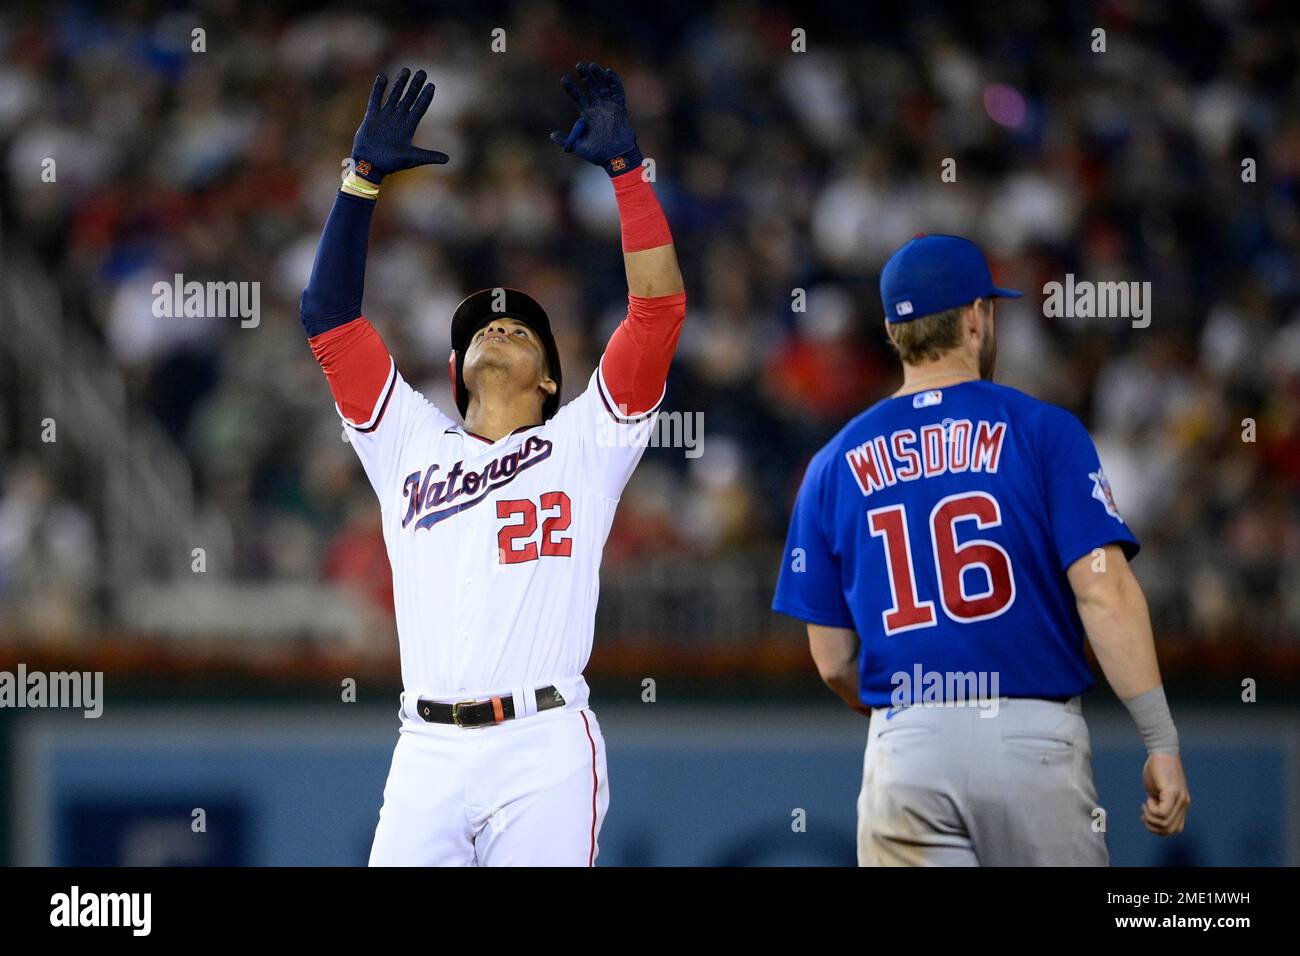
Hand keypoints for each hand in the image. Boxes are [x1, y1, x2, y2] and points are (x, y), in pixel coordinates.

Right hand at [351, 68, 448, 182]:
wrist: (371, 165)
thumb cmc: (392, 163)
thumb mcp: (413, 158)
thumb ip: (429, 156)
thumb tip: (448, 159)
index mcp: (409, 126)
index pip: (420, 108)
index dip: (426, 97)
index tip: (432, 85)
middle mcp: (398, 118)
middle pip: (409, 97)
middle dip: (415, 85)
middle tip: (422, 72)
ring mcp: (385, 116)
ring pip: (394, 95)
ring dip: (399, 83)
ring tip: (406, 70)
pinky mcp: (372, 116)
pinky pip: (375, 99)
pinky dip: (379, 89)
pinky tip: (383, 77)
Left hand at [549, 62, 639, 171]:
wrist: (615, 158)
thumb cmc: (597, 154)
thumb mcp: (577, 146)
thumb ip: (565, 139)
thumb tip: (551, 135)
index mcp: (588, 115)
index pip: (578, 97)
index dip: (571, 88)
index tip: (564, 79)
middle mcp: (598, 109)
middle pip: (591, 88)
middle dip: (585, 77)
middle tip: (579, 65)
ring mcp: (609, 108)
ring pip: (603, 87)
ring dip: (598, 76)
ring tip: (591, 65)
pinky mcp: (620, 108)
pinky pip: (618, 92)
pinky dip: (614, 82)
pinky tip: (608, 71)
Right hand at [1141, 752, 1190, 834]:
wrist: (1161, 751)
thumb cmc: (1157, 769)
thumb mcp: (1158, 791)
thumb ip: (1160, 803)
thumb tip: (1153, 817)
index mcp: (1182, 805)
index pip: (1175, 830)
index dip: (1159, 829)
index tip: (1146, 817)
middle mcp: (1184, 804)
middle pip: (1170, 830)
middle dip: (1153, 827)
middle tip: (1144, 814)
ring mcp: (1179, 799)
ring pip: (1165, 823)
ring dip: (1151, 817)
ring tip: (1146, 804)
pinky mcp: (1171, 792)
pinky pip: (1162, 812)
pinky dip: (1152, 810)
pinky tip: (1148, 799)